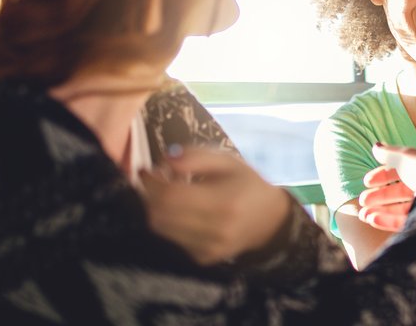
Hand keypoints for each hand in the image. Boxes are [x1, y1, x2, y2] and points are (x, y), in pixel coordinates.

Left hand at [139, 147, 290, 265]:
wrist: (270, 222)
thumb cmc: (246, 185)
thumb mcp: (227, 161)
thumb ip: (196, 156)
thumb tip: (165, 160)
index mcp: (223, 202)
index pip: (170, 196)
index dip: (151, 183)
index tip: (145, 170)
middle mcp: (215, 230)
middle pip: (159, 215)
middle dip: (149, 195)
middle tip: (153, 181)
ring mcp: (209, 249)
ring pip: (161, 229)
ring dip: (155, 209)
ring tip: (167, 195)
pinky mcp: (204, 258)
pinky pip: (172, 239)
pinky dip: (169, 223)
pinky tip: (182, 212)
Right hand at [356, 143, 415, 231]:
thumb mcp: (405, 157)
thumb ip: (389, 153)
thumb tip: (375, 146)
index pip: (400, 172)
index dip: (382, 176)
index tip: (366, 181)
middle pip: (398, 192)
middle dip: (378, 196)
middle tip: (362, 200)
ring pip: (399, 209)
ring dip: (379, 211)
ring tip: (363, 214)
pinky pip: (404, 222)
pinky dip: (387, 221)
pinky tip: (372, 219)